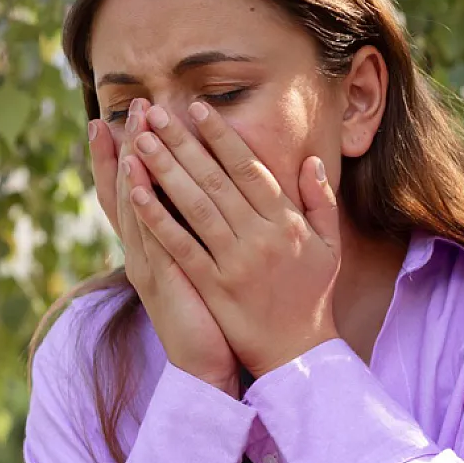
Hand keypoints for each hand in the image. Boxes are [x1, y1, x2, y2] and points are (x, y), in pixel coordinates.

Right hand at [90, 99, 239, 397]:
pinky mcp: (160, 279)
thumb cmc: (210, 317)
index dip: (122, 157)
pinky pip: (148, 235)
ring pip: (133, 206)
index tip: (118, 120)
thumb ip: (198, 231)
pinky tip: (136, 178)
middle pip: (126, 191)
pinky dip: (139, 204)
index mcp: (153, 246)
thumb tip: (206, 194)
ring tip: (133, 128)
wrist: (206, 367)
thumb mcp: (200, 266)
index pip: (132, 192)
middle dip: (128, 147)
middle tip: (131, 108)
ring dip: (131, 165)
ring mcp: (147, 263)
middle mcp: (142, 250)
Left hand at [126, 101, 340, 377]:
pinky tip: (136, 192)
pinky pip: (180, 246)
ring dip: (165, 171)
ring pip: (195, 207)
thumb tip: (310, 160)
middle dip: (183, 143)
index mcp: (285, 222)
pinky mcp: (212, 286)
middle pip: (216, 180)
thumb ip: (319, 201)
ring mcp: (234, 262)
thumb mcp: (328, 245)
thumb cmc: (311, 295)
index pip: (248, 169)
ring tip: (140, 141)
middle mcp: (259, 237)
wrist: (298, 354)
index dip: (221, 137)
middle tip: (156, 113)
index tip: (197, 108)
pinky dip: (156, 217)